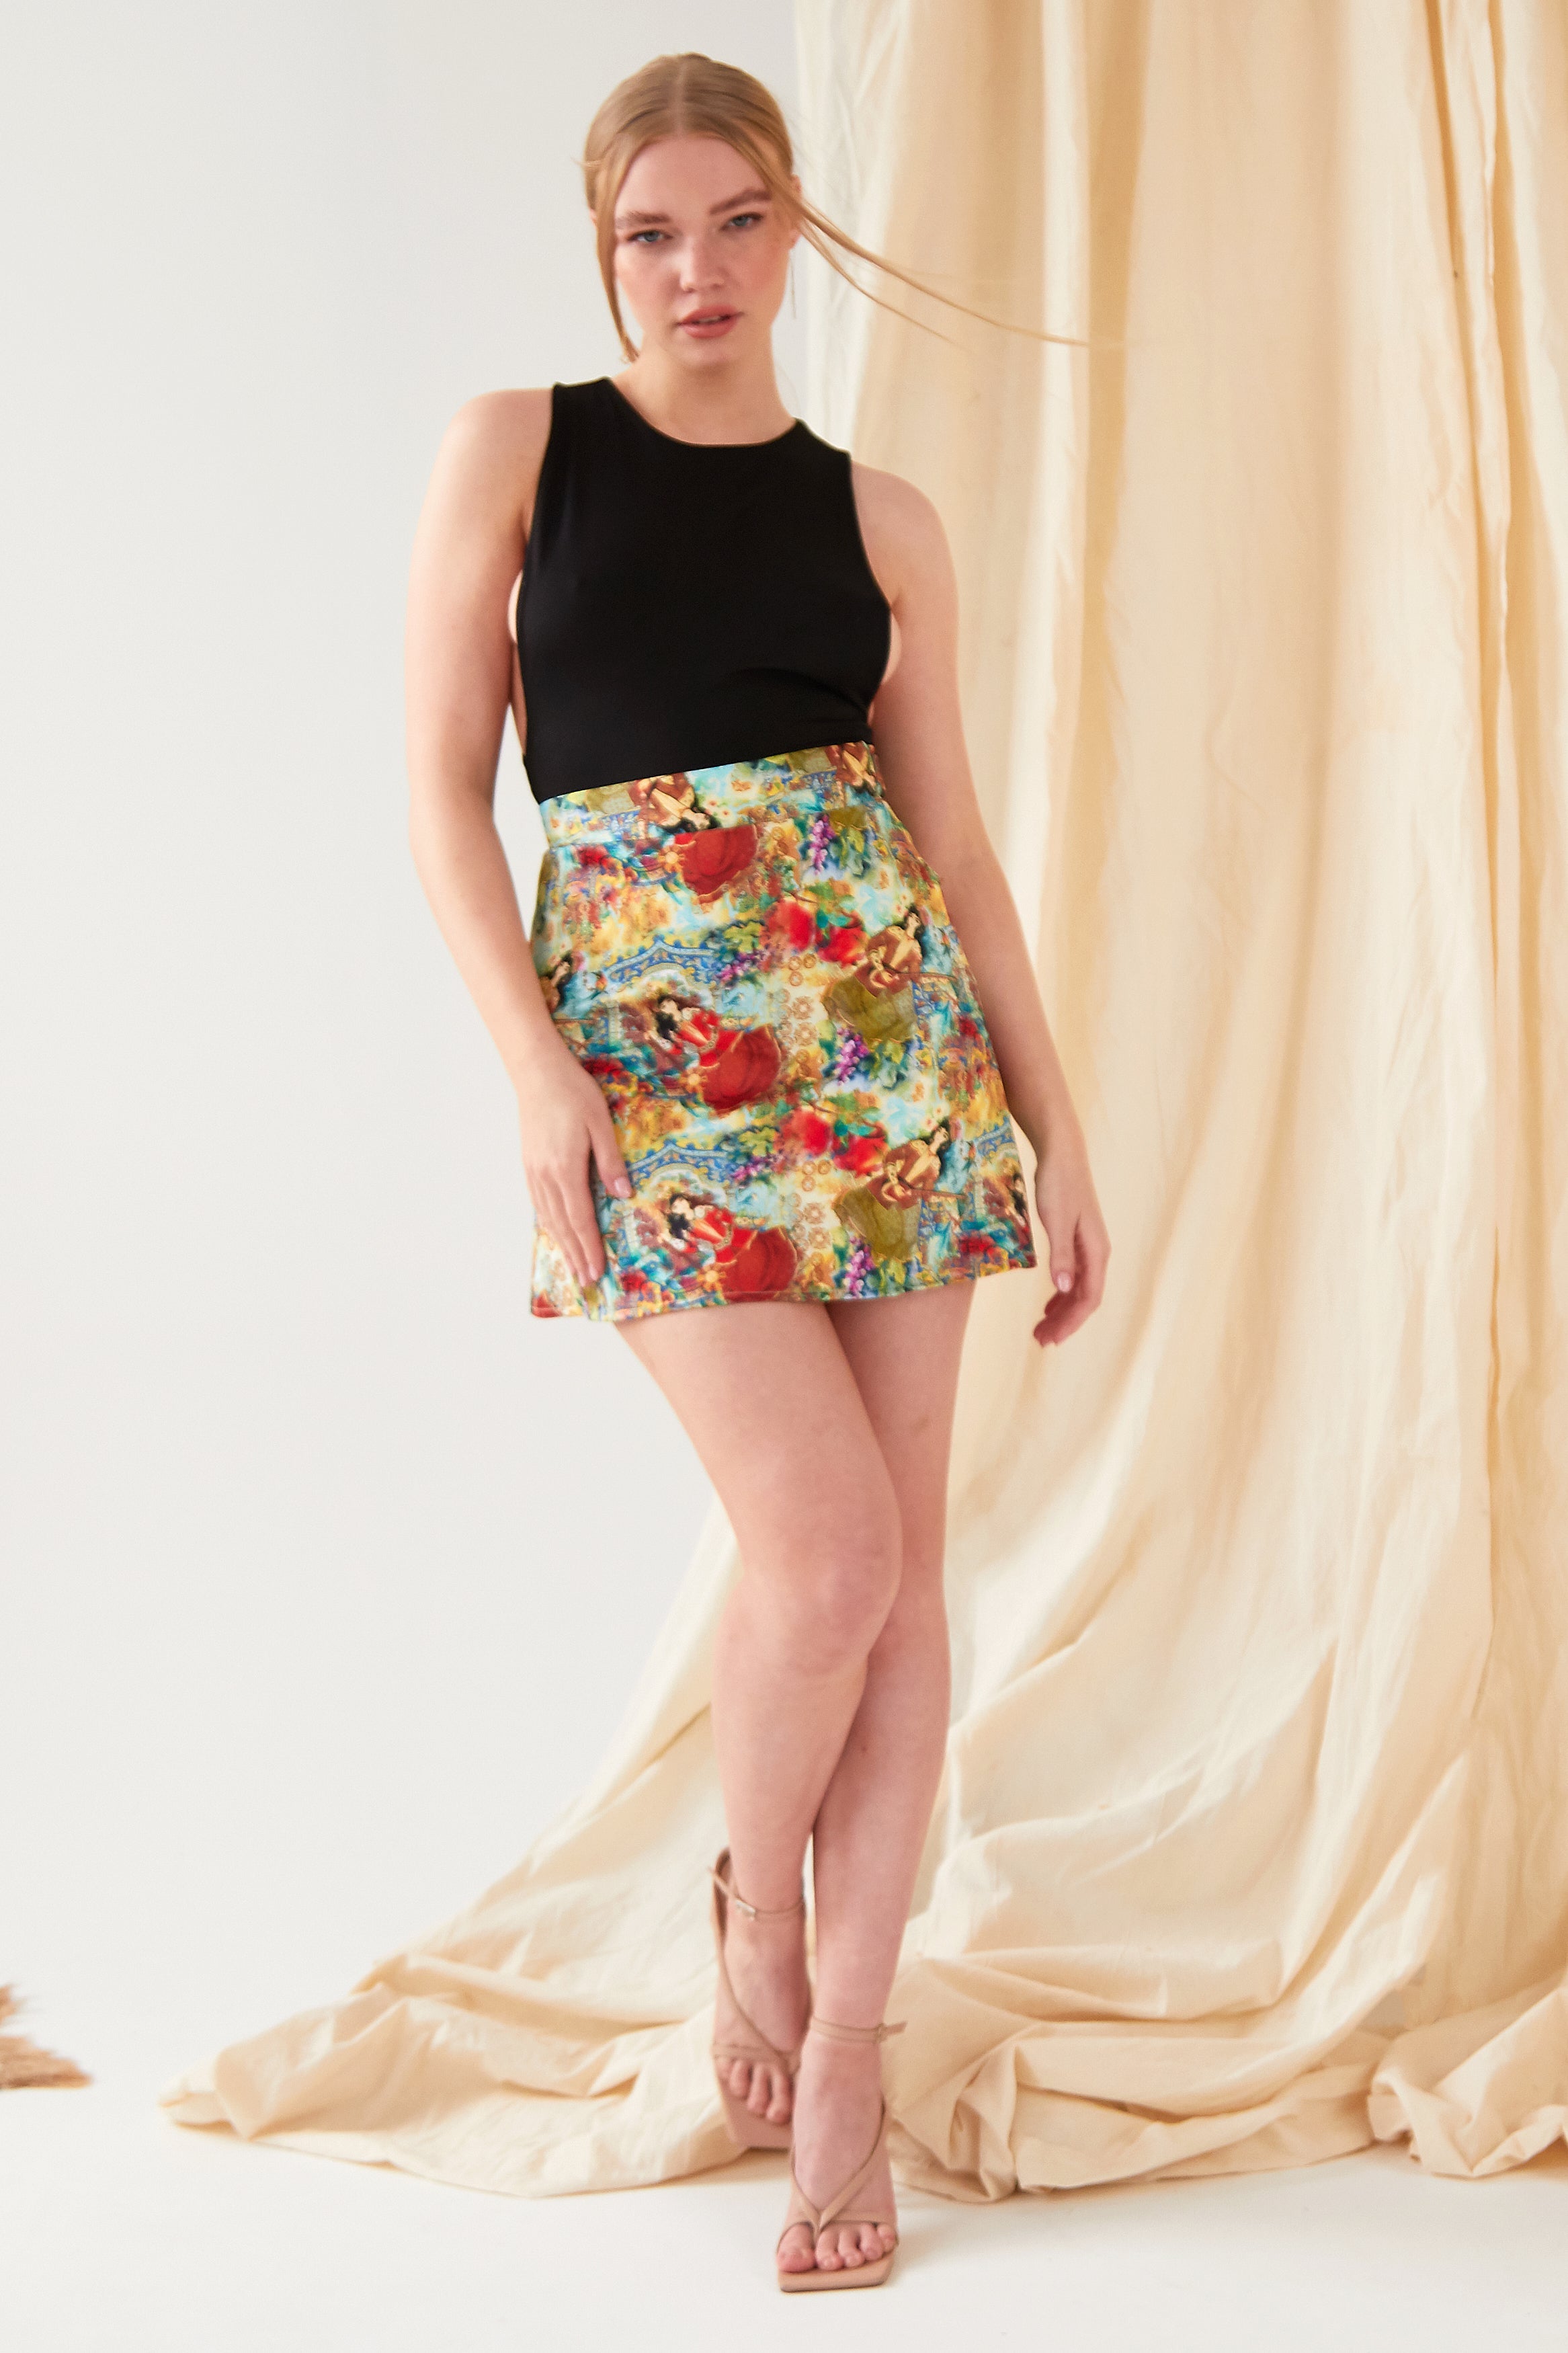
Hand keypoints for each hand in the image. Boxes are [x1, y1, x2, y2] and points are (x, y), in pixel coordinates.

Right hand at [516, 1044, 631, 1289]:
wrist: (537, 1072)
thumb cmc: (574, 1093)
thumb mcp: (601, 1123)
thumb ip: (610, 1161)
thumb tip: (622, 1196)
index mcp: (565, 1168)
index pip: (580, 1218)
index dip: (589, 1247)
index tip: (597, 1271)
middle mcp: (545, 1176)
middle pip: (562, 1225)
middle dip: (576, 1255)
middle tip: (587, 1281)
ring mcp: (533, 1171)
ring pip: (548, 1217)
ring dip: (561, 1244)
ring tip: (573, 1266)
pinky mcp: (528, 1164)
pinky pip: (539, 1204)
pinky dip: (548, 1224)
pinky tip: (555, 1232)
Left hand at [1031, 1121, 1109, 1347]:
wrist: (1062, 1153)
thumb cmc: (1059, 1184)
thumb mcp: (1056, 1220)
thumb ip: (1061, 1255)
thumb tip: (1064, 1290)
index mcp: (1096, 1251)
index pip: (1088, 1298)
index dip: (1070, 1322)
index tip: (1050, 1339)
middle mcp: (1096, 1252)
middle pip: (1085, 1298)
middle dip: (1064, 1322)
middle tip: (1040, 1341)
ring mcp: (1088, 1246)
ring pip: (1079, 1289)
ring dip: (1062, 1311)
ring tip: (1041, 1329)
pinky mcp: (1077, 1239)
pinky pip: (1074, 1276)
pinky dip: (1061, 1293)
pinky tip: (1049, 1303)